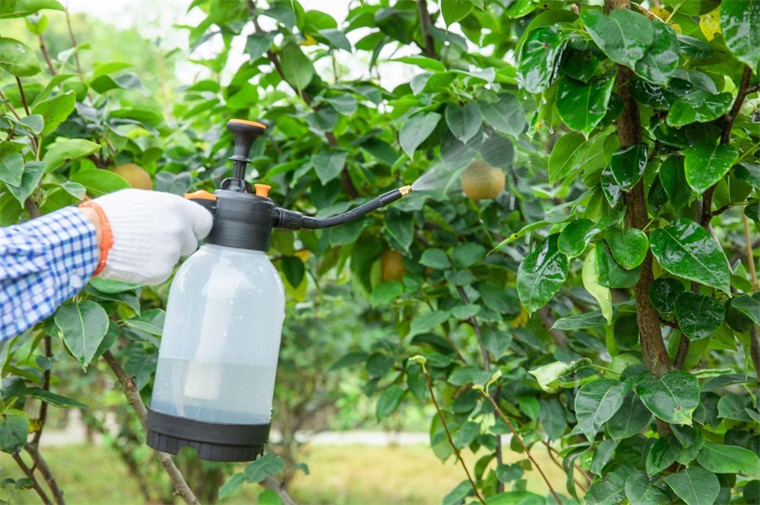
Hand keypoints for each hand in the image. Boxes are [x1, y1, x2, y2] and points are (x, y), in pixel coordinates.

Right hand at [82, 189, 212, 284]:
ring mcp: (171, 252)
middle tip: (152, 240)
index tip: (189, 230)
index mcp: (177, 208)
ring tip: (137, 247)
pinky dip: (150, 268)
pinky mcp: (160, 271)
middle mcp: (179, 230)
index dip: (195, 228)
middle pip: (190, 244)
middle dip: (176, 244)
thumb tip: (180, 213)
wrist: (90, 236)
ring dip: (161, 256)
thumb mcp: (142, 199)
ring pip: (174, 258)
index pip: (206, 222)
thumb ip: (166, 208)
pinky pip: (162, 271)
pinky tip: (134, 259)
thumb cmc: (111, 214)